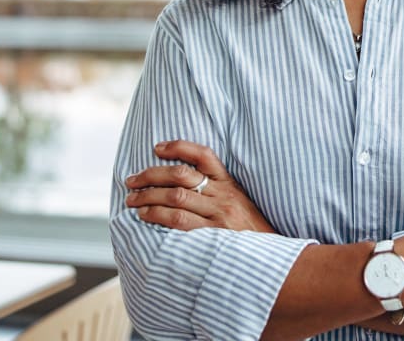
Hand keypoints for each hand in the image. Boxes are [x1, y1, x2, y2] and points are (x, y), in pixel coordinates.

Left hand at [125, 140, 275, 232]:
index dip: (178, 147)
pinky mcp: (212, 236)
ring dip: (149, 196)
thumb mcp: (239, 201)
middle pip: (181, 175)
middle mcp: (223, 195)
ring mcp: (218, 215)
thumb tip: (181, 182)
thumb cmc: (250, 230)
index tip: (157, 148)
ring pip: (176, 197)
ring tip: (133, 200)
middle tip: (132, 181)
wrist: (271, 256)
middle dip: (151, 175)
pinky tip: (145, 215)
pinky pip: (179, 221)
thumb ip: (217, 190)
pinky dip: (158, 216)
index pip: (203, 154)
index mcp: (229, 183)